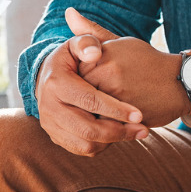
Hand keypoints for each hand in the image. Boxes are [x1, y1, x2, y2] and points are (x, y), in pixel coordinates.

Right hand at [35, 26, 148, 155]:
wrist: (47, 77)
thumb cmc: (71, 59)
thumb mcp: (76, 45)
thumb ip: (87, 42)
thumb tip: (95, 53)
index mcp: (56, 83)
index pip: (89, 100)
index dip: (115, 109)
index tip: (139, 114)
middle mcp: (48, 107)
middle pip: (87, 128)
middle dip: (118, 131)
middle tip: (143, 130)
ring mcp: (50, 125)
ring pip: (85, 143)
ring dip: (113, 141)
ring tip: (135, 133)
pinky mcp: (55, 137)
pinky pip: (82, 149)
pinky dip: (103, 145)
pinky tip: (118, 135)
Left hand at [67, 8, 187, 128]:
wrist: (181, 82)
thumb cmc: (147, 61)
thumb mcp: (121, 42)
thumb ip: (91, 32)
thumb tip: (68, 12)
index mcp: (102, 54)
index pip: (73, 70)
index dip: (80, 79)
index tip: (90, 80)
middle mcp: (107, 73)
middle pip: (79, 91)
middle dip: (83, 96)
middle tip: (97, 97)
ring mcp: (117, 95)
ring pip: (89, 109)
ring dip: (93, 111)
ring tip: (105, 107)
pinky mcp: (127, 115)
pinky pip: (104, 122)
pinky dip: (105, 122)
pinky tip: (114, 118)